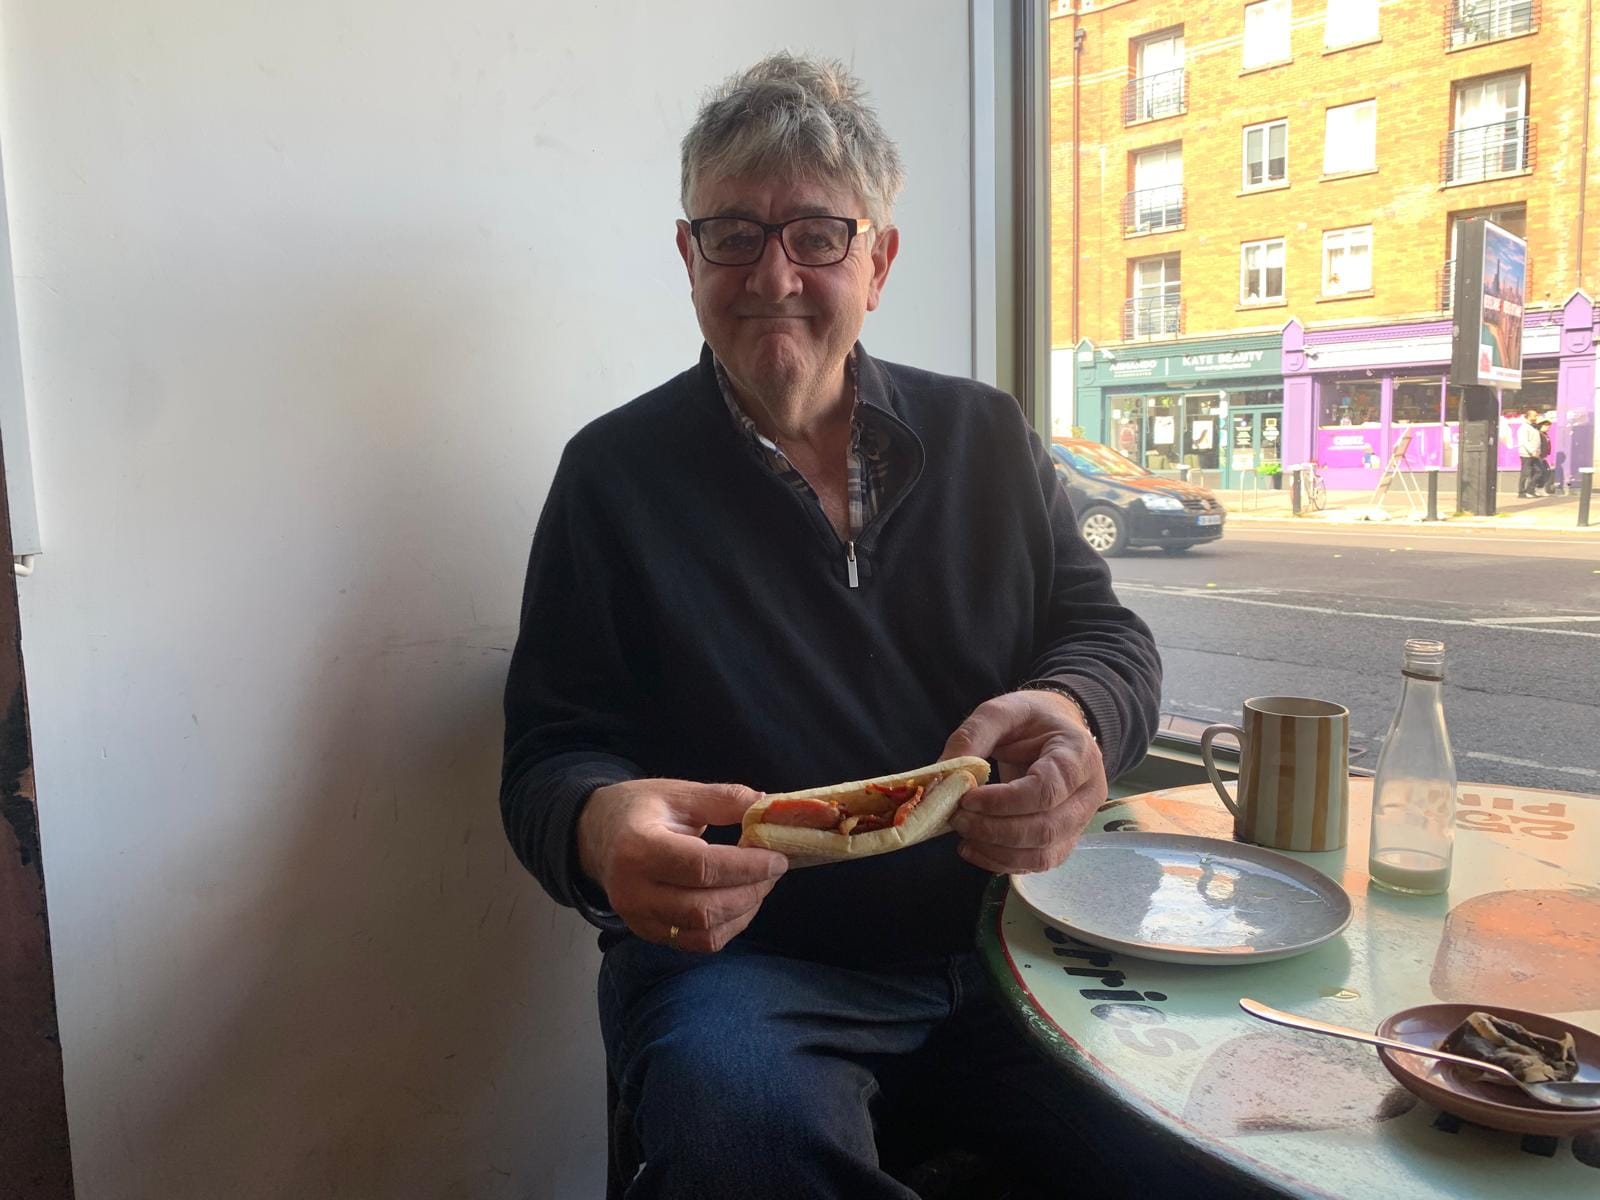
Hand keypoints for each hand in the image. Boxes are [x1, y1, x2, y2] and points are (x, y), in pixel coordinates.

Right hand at [577, 778, 787, 952]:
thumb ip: (724, 799)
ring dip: (744, 910)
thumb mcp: (679, 793)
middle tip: (775, 869)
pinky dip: (728, 926)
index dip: (746, 867)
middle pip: (704, 906)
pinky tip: (741, 901)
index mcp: (638, 848)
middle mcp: (633, 891)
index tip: (778, 857)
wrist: (597, 836)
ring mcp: (638, 918)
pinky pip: (698, 942)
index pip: (701, 867)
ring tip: (760, 883)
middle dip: (751, 890)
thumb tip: (768, 808)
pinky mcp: (648, 933)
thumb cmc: (640, 809)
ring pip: (705, 930)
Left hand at [940, 690, 1105, 873]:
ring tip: (962, 833)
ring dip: (995, 850)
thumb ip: (973, 736)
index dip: (1003, 802)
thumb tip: (944, 775)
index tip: (966, 798)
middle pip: (1045, 828)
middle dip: (994, 830)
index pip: (1046, 790)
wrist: (1058, 730)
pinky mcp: (1064, 841)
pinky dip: (1000, 862)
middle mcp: (1088, 794)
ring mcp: (1079, 822)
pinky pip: (1036, 864)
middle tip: (956, 817)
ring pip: (1042, 854)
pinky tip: (972, 848)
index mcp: (1078, 755)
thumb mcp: (1002, 711)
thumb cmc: (1032, 720)